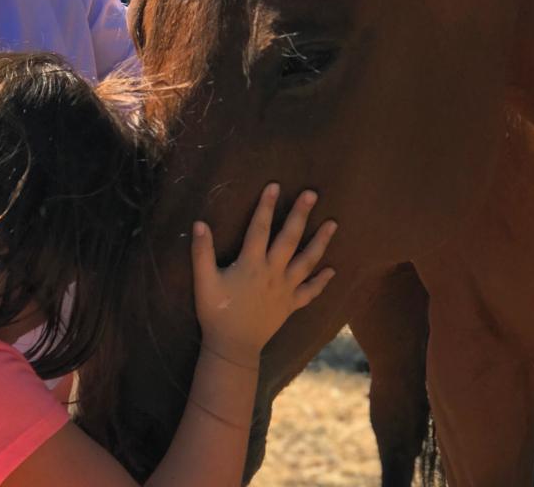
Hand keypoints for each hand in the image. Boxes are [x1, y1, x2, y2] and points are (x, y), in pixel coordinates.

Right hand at [190, 184, 336, 365]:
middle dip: (300, 215)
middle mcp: (273, 273)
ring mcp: (285, 289)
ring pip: (307, 262)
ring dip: (321, 242)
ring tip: (333, 224)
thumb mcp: (204, 282)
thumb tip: (200, 223)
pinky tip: (332, 271)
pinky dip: (322, 281)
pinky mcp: (291, 305)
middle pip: (290, 239)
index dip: (266, 206)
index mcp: (251, 264)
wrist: (233, 348)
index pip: (259, 228)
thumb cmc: (216, 312)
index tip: (274, 186)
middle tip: (312, 194)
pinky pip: (310, 292)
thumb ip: (201, 252)